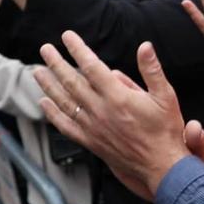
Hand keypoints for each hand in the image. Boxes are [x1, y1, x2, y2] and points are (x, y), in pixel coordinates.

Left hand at [33, 32, 194, 200]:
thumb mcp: (165, 95)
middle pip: (72, 82)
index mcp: (118, 97)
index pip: (92, 67)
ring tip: (38, 71)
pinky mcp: (90, 141)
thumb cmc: (165, 131)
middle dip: (56, 63)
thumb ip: (152, 69)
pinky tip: (44, 104)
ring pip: (64, 102)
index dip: (78, 49)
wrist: (161, 166)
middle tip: (45, 49)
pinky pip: (65, 126)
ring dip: (48, 85)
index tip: (67, 37)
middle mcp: (101, 111)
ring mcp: (93, 127)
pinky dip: (52, 114)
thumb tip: (145, 46)